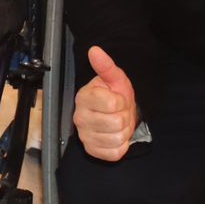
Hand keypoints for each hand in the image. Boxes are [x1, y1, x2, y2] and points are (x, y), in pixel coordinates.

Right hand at [73, 46, 138, 160]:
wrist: (114, 114)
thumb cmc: (113, 94)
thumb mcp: (114, 78)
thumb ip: (105, 66)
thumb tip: (95, 50)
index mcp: (84, 97)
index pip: (111, 104)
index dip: (121, 101)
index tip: (116, 98)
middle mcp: (79, 117)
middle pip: (116, 122)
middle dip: (124, 117)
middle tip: (119, 112)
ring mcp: (85, 135)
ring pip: (117, 138)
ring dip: (124, 131)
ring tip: (117, 123)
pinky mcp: (92, 150)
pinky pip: (115, 153)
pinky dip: (121, 145)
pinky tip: (114, 136)